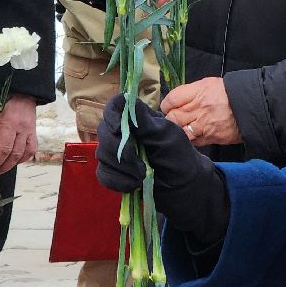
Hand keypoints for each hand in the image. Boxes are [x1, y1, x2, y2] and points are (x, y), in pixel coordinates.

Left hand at [0, 94, 37, 174]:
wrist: (21, 89)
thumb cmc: (1, 96)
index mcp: (10, 121)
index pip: (5, 148)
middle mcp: (23, 127)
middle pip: (15, 154)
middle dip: (3, 166)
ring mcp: (31, 130)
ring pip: (25, 154)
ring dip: (13, 165)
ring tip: (2, 169)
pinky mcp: (34, 131)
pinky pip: (32, 149)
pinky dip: (24, 158)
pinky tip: (14, 161)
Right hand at [96, 95, 230, 241]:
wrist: (183, 188)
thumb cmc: (179, 157)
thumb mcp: (167, 136)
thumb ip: (145, 121)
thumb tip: (126, 98)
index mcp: (138, 119)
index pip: (114, 107)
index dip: (111, 115)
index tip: (118, 128)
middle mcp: (125, 133)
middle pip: (103, 132)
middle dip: (117, 147)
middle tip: (135, 159)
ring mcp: (118, 153)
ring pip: (102, 154)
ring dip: (121, 166)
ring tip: (142, 174)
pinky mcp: (115, 172)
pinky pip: (104, 174)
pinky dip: (118, 180)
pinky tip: (133, 184)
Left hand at [161, 77, 240, 147]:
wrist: (251, 106)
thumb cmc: (231, 93)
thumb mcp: (210, 84)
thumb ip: (192, 92)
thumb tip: (178, 101)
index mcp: (199, 91)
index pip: (172, 99)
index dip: (166, 104)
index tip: (167, 107)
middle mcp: (200, 108)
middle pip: (172, 117)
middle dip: (169, 118)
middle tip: (172, 118)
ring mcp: (204, 125)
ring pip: (180, 132)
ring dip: (177, 131)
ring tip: (180, 128)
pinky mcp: (211, 137)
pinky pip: (193, 141)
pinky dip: (189, 139)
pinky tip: (191, 135)